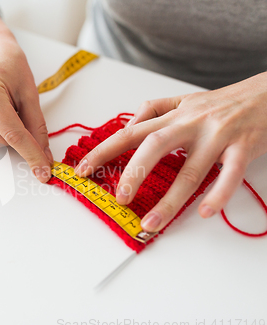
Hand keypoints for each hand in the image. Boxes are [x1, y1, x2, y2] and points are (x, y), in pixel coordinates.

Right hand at [0, 9, 52, 182]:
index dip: (31, 154)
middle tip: (19, 111)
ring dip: (3, 133)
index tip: (43, 171)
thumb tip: (43, 155)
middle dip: (17, 135)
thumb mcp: (30, 93)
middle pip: (0, 140)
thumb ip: (37, 127)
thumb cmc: (10, 65)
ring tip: (4, 107)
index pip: (12, 134)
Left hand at [75, 72, 266, 231]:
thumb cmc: (221, 102)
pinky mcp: (243, 147)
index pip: (129, 133)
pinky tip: (205, 212)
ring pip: (190, 169)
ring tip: (152, 222)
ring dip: (170, 200)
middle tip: (120, 198)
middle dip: (133, 173)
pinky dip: (218, 194)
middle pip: (154, 147)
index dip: (103, 151)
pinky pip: (229, 174)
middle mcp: (190, 124)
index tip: (82, 171)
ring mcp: (217, 136)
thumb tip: (128, 127)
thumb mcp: (184, 101)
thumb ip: (154, 110)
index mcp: (172, 115)